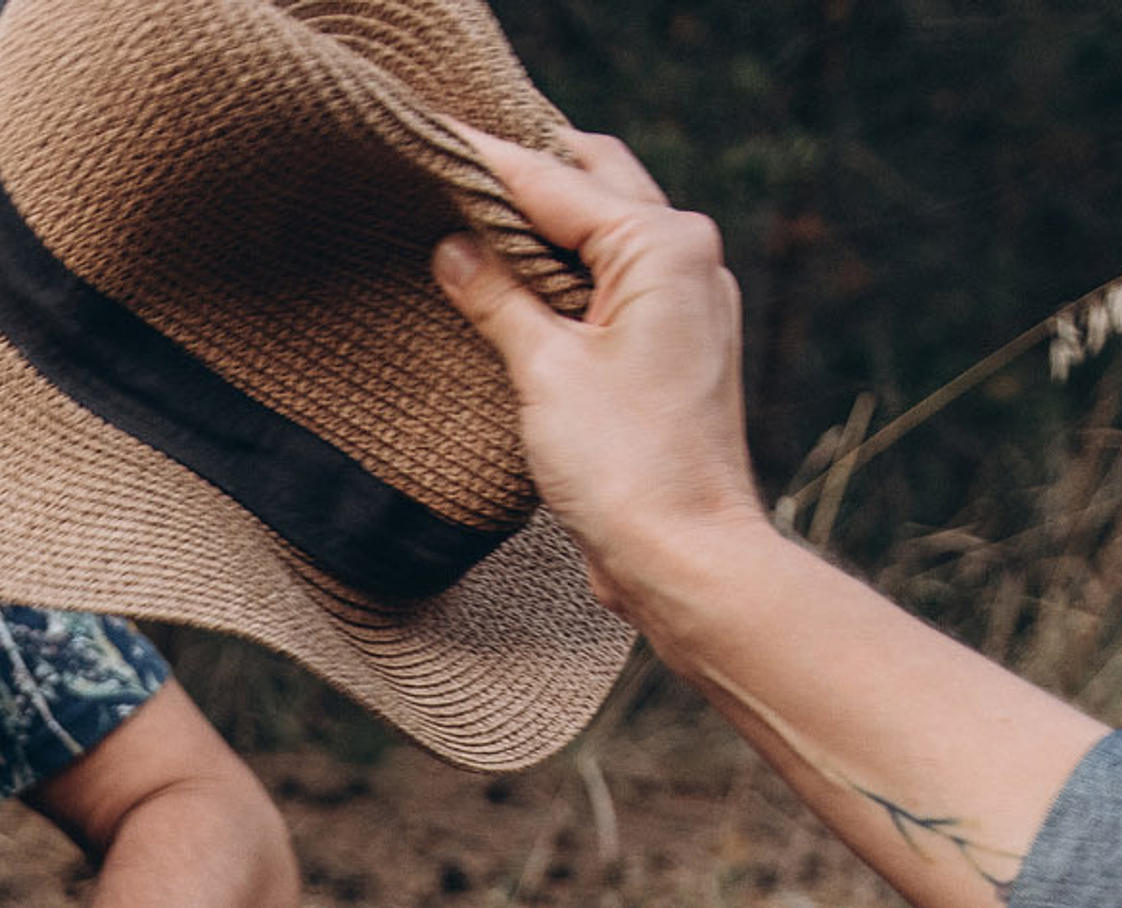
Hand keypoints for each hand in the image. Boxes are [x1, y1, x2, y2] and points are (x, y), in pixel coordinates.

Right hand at [431, 130, 770, 622]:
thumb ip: (496, 299)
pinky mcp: (675, 350)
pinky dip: (568, 277)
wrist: (682, 552)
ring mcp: (687, 305)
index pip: (558, 182)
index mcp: (663, 246)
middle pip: (597, 185)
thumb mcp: (544, 371)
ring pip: (608, 235)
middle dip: (531, 174)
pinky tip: (519, 291)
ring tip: (476, 221)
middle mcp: (688, 261)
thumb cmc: (625, 465)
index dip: (489, 163)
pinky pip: (614, 287)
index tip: (433, 141)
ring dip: (548, 225)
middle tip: (459, 169)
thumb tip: (454, 249)